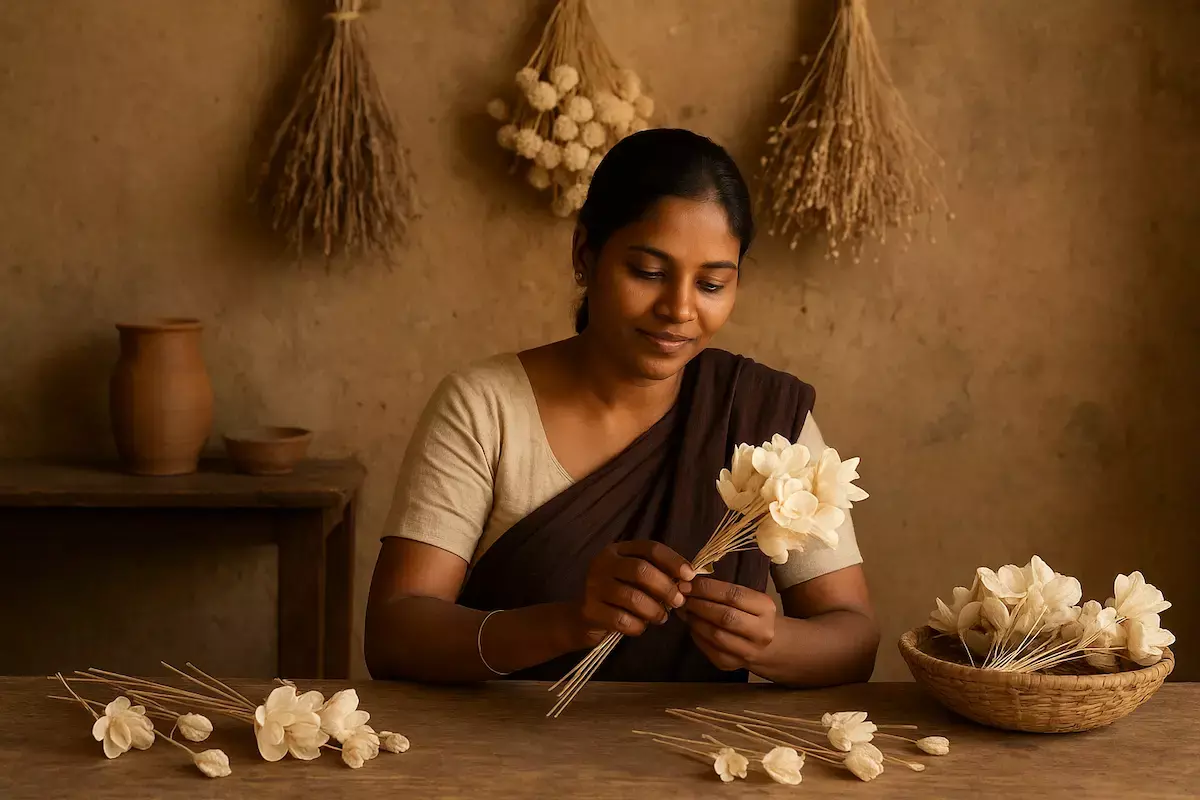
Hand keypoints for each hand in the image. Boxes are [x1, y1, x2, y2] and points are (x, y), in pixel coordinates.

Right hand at [572, 541, 695, 646]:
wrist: (582, 618)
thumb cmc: (617, 596)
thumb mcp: (633, 578)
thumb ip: (657, 573)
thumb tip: (687, 579)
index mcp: (617, 550)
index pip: (650, 548)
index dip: (673, 561)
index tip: (690, 576)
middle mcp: (603, 563)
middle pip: (641, 570)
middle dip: (665, 588)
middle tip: (679, 602)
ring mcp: (593, 586)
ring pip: (633, 597)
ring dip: (654, 610)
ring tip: (661, 617)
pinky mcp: (590, 610)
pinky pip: (622, 620)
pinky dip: (638, 626)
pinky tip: (640, 626)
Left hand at [680, 578, 776, 670]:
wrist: (771, 647)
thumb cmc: (754, 615)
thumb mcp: (750, 599)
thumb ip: (725, 592)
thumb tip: (690, 584)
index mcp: (766, 608)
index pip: (733, 595)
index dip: (707, 589)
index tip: (687, 583)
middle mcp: (761, 631)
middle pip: (724, 616)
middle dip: (698, 605)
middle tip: (682, 597)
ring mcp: (748, 651)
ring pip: (715, 635)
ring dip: (695, 620)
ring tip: (684, 610)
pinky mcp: (733, 664)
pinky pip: (709, 649)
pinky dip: (696, 635)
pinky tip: (691, 625)